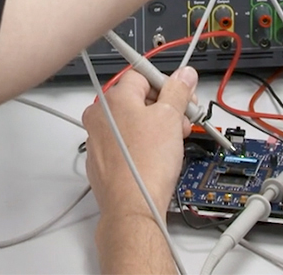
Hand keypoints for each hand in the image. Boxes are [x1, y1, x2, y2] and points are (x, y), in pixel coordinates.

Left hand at [83, 67, 198, 221]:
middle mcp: (99, 115)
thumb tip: (184, 75)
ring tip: (172, 143)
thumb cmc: (146, 165)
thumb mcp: (171, 118)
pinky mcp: (101, 160)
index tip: (181, 97)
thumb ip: (178, 91)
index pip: (142, 76)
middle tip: (181, 121)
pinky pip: (124, 144)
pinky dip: (140, 145)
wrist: (133, 206)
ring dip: (154, 127)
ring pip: (130, 122)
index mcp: (113, 98)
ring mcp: (97, 139)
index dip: (166, 86)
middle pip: (136, 99)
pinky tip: (155, 157)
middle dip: (163, 108)